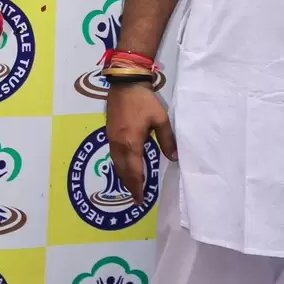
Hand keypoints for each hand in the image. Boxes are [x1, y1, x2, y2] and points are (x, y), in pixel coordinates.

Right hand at [105, 83, 176, 201]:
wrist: (124, 83)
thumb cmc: (143, 101)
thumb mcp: (160, 119)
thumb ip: (167, 140)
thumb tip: (173, 158)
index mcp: (131, 143)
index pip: (134, 171)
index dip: (138, 186)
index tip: (140, 199)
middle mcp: (119, 144)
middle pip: (122, 170)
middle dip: (129, 185)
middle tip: (135, 197)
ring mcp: (112, 138)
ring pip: (116, 163)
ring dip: (123, 176)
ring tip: (130, 185)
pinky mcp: (109, 132)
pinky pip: (113, 154)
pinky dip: (119, 165)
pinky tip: (124, 165)